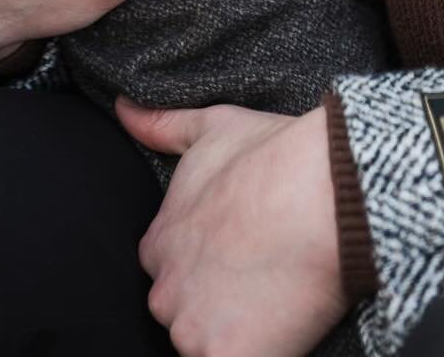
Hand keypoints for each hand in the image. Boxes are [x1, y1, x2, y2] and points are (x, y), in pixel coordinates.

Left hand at [117, 101, 346, 356]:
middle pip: (181, 311)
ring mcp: (192, 329)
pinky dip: (252, 351)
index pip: (164, 269)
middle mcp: (165, 289)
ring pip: (203, 343)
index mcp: (158, 243)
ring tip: (270, 303)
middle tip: (254, 284)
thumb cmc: (271, 158)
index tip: (233, 258)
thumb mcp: (209, 128)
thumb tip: (122, 110)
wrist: (321, 196)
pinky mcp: (224, 356)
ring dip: (230, 333)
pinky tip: (274, 332)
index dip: (199, 267)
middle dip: (210, 304)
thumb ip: (161, 125)